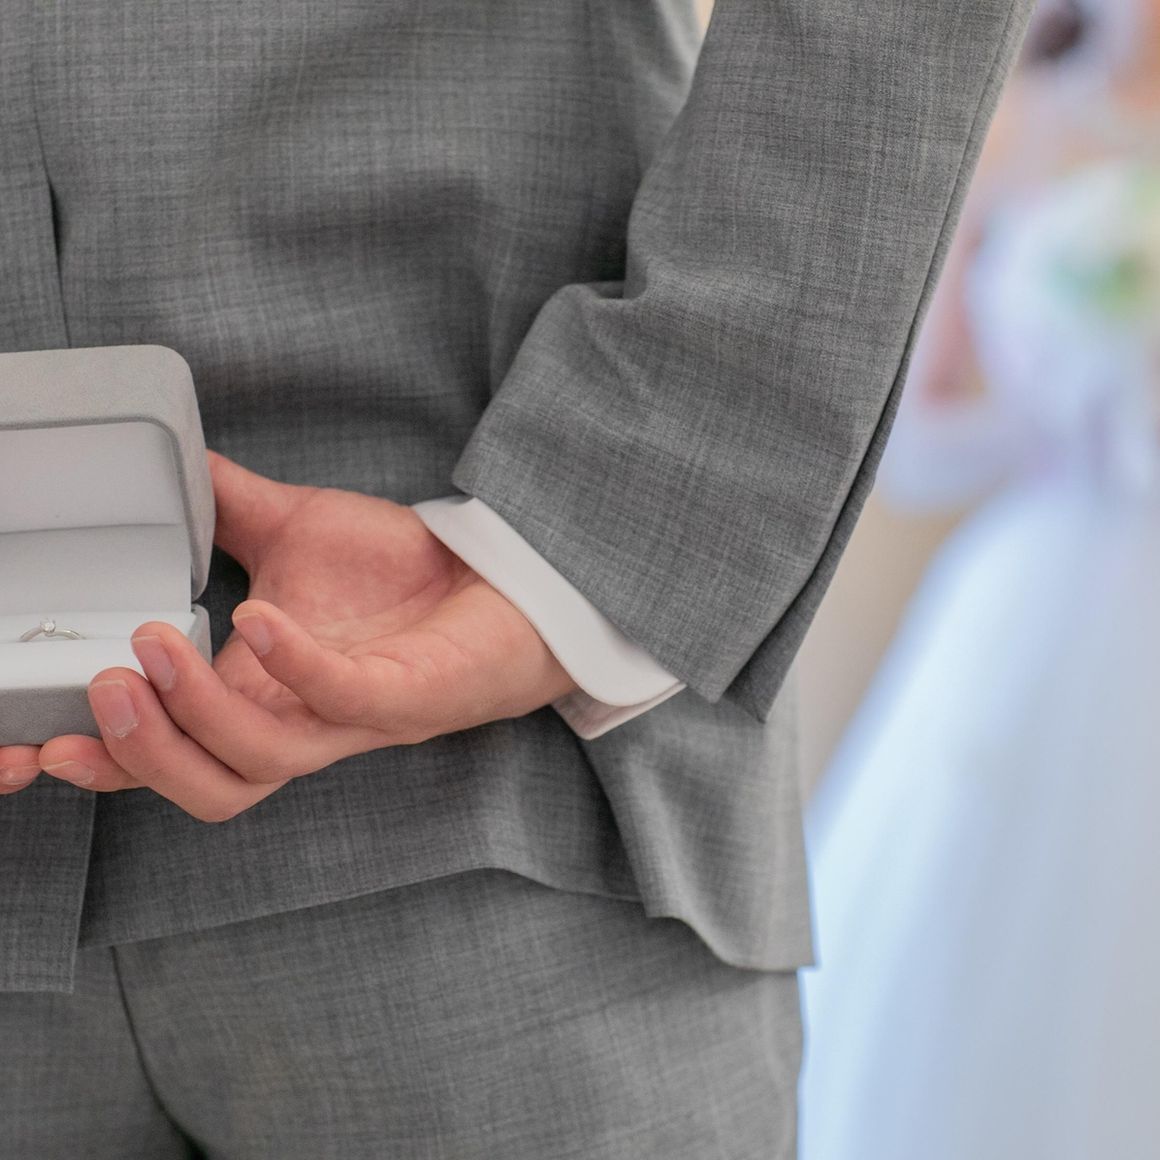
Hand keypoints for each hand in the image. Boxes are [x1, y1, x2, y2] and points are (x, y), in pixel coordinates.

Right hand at [0, 452, 579, 819]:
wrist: (496, 578)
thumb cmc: (398, 572)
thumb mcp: (294, 531)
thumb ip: (225, 509)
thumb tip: (169, 461)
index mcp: (254, 694)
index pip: (166, 755)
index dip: (100, 764)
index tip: (28, 744)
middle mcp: (296, 722)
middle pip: (205, 786)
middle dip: (138, 753)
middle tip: (102, 685)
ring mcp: (350, 718)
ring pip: (259, 763)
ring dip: (196, 714)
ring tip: (154, 646)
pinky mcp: (404, 699)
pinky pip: (341, 701)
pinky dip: (293, 667)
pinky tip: (256, 616)